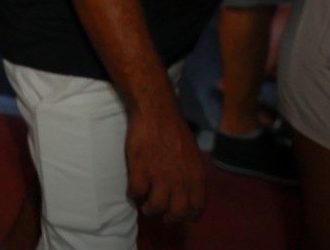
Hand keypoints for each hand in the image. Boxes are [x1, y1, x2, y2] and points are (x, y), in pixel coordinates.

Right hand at [125, 103, 204, 223]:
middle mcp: (180, 181)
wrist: (156, 112)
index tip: (183, 218)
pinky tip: (132, 191)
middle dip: (170, 218)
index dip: (189, 216)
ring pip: (156, 206)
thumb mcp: (192, 155)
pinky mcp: (140, 170)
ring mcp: (160, 177)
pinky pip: (135, 192)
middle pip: (177, 212)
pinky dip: (133, 194)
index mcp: (196, 177)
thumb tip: (187, 187)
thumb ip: (191, 174)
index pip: (197, 207)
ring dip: (150, 209)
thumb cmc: (175, 129)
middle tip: (163, 217)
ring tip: (146, 207)